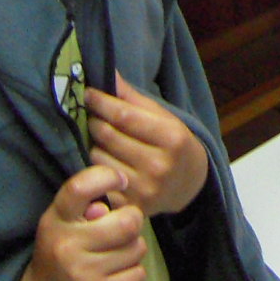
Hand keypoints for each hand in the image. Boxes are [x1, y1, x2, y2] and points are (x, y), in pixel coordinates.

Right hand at [10, 166, 147, 280]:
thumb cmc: (59, 256)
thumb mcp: (62, 225)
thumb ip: (85, 208)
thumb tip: (109, 208)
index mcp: (55, 220)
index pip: (80, 186)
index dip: (107, 177)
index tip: (120, 180)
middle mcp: (67, 244)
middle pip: (128, 221)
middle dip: (133, 222)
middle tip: (121, 230)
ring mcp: (83, 272)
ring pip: (137, 248)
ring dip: (132, 251)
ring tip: (114, 256)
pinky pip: (138, 274)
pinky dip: (133, 274)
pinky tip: (115, 276)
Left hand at [84, 78, 210, 218]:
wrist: (190, 183)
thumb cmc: (173, 143)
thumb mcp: (163, 116)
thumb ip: (133, 97)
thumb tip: (108, 73)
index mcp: (171, 138)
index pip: (124, 116)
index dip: (102, 102)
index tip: (89, 93)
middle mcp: (159, 166)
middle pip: (108, 136)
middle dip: (95, 121)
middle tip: (94, 116)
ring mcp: (145, 189)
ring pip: (98, 158)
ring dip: (95, 145)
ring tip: (104, 141)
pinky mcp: (131, 206)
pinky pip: (99, 180)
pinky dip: (97, 168)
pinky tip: (106, 161)